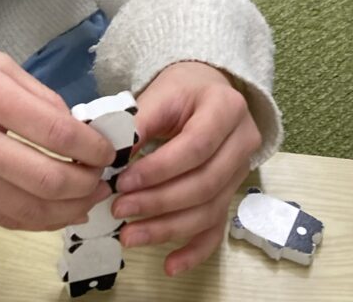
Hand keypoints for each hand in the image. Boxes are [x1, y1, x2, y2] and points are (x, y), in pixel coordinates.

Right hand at [0, 35, 115, 230]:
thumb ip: (35, 93)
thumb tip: (75, 127)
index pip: (53, 131)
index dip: (91, 146)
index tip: (107, 147)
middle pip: (44, 180)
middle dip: (86, 184)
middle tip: (103, 176)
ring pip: (26, 211)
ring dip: (68, 210)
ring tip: (88, 197)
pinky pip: (2, 218)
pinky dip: (36, 219)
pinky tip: (55, 208)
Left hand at [111, 61, 261, 275]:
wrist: (206, 88)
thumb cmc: (179, 90)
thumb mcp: (158, 95)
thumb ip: (137, 123)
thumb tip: (109, 158)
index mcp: (226, 108)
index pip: (194, 147)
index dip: (158, 170)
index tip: (122, 182)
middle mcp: (242, 142)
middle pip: (204, 184)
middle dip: (159, 203)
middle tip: (120, 211)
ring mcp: (241, 171)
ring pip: (209, 210)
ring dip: (168, 228)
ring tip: (130, 237)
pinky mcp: (232, 193)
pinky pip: (217, 228)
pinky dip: (194, 250)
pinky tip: (170, 265)